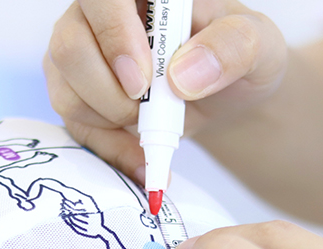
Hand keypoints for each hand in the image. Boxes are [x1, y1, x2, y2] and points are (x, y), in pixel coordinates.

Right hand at [44, 0, 287, 182]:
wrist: (225, 96)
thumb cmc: (236, 58)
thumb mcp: (257, 46)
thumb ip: (232, 48)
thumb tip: (183, 77)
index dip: (113, 36)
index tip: (143, 81)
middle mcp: (98, 16)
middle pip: (69, 47)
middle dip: (110, 93)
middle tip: (150, 108)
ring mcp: (81, 57)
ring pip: (65, 92)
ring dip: (112, 122)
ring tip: (155, 126)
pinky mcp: (77, 98)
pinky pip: (74, 128)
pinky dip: (111, 150)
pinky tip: (143, 157)